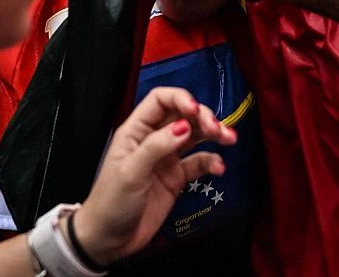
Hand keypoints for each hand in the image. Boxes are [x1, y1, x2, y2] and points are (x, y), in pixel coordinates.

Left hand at [71, 87, 237, 263]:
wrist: (108, 241)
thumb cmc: (110, 203)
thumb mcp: (130, 173)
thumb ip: (156, 147)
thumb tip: (184, 126)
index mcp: (136, 131)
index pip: (160, 100)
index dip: (180, 98)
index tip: (197, 110)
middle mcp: (153, 139)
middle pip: (183, 115)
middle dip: (203, 117)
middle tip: (218, 129)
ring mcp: (166, 158)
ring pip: (195, 136)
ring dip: (213, 135)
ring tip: (229, 139)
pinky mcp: (176, 178)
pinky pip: (198, 163)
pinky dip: (211, 161)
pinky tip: (218, 168)